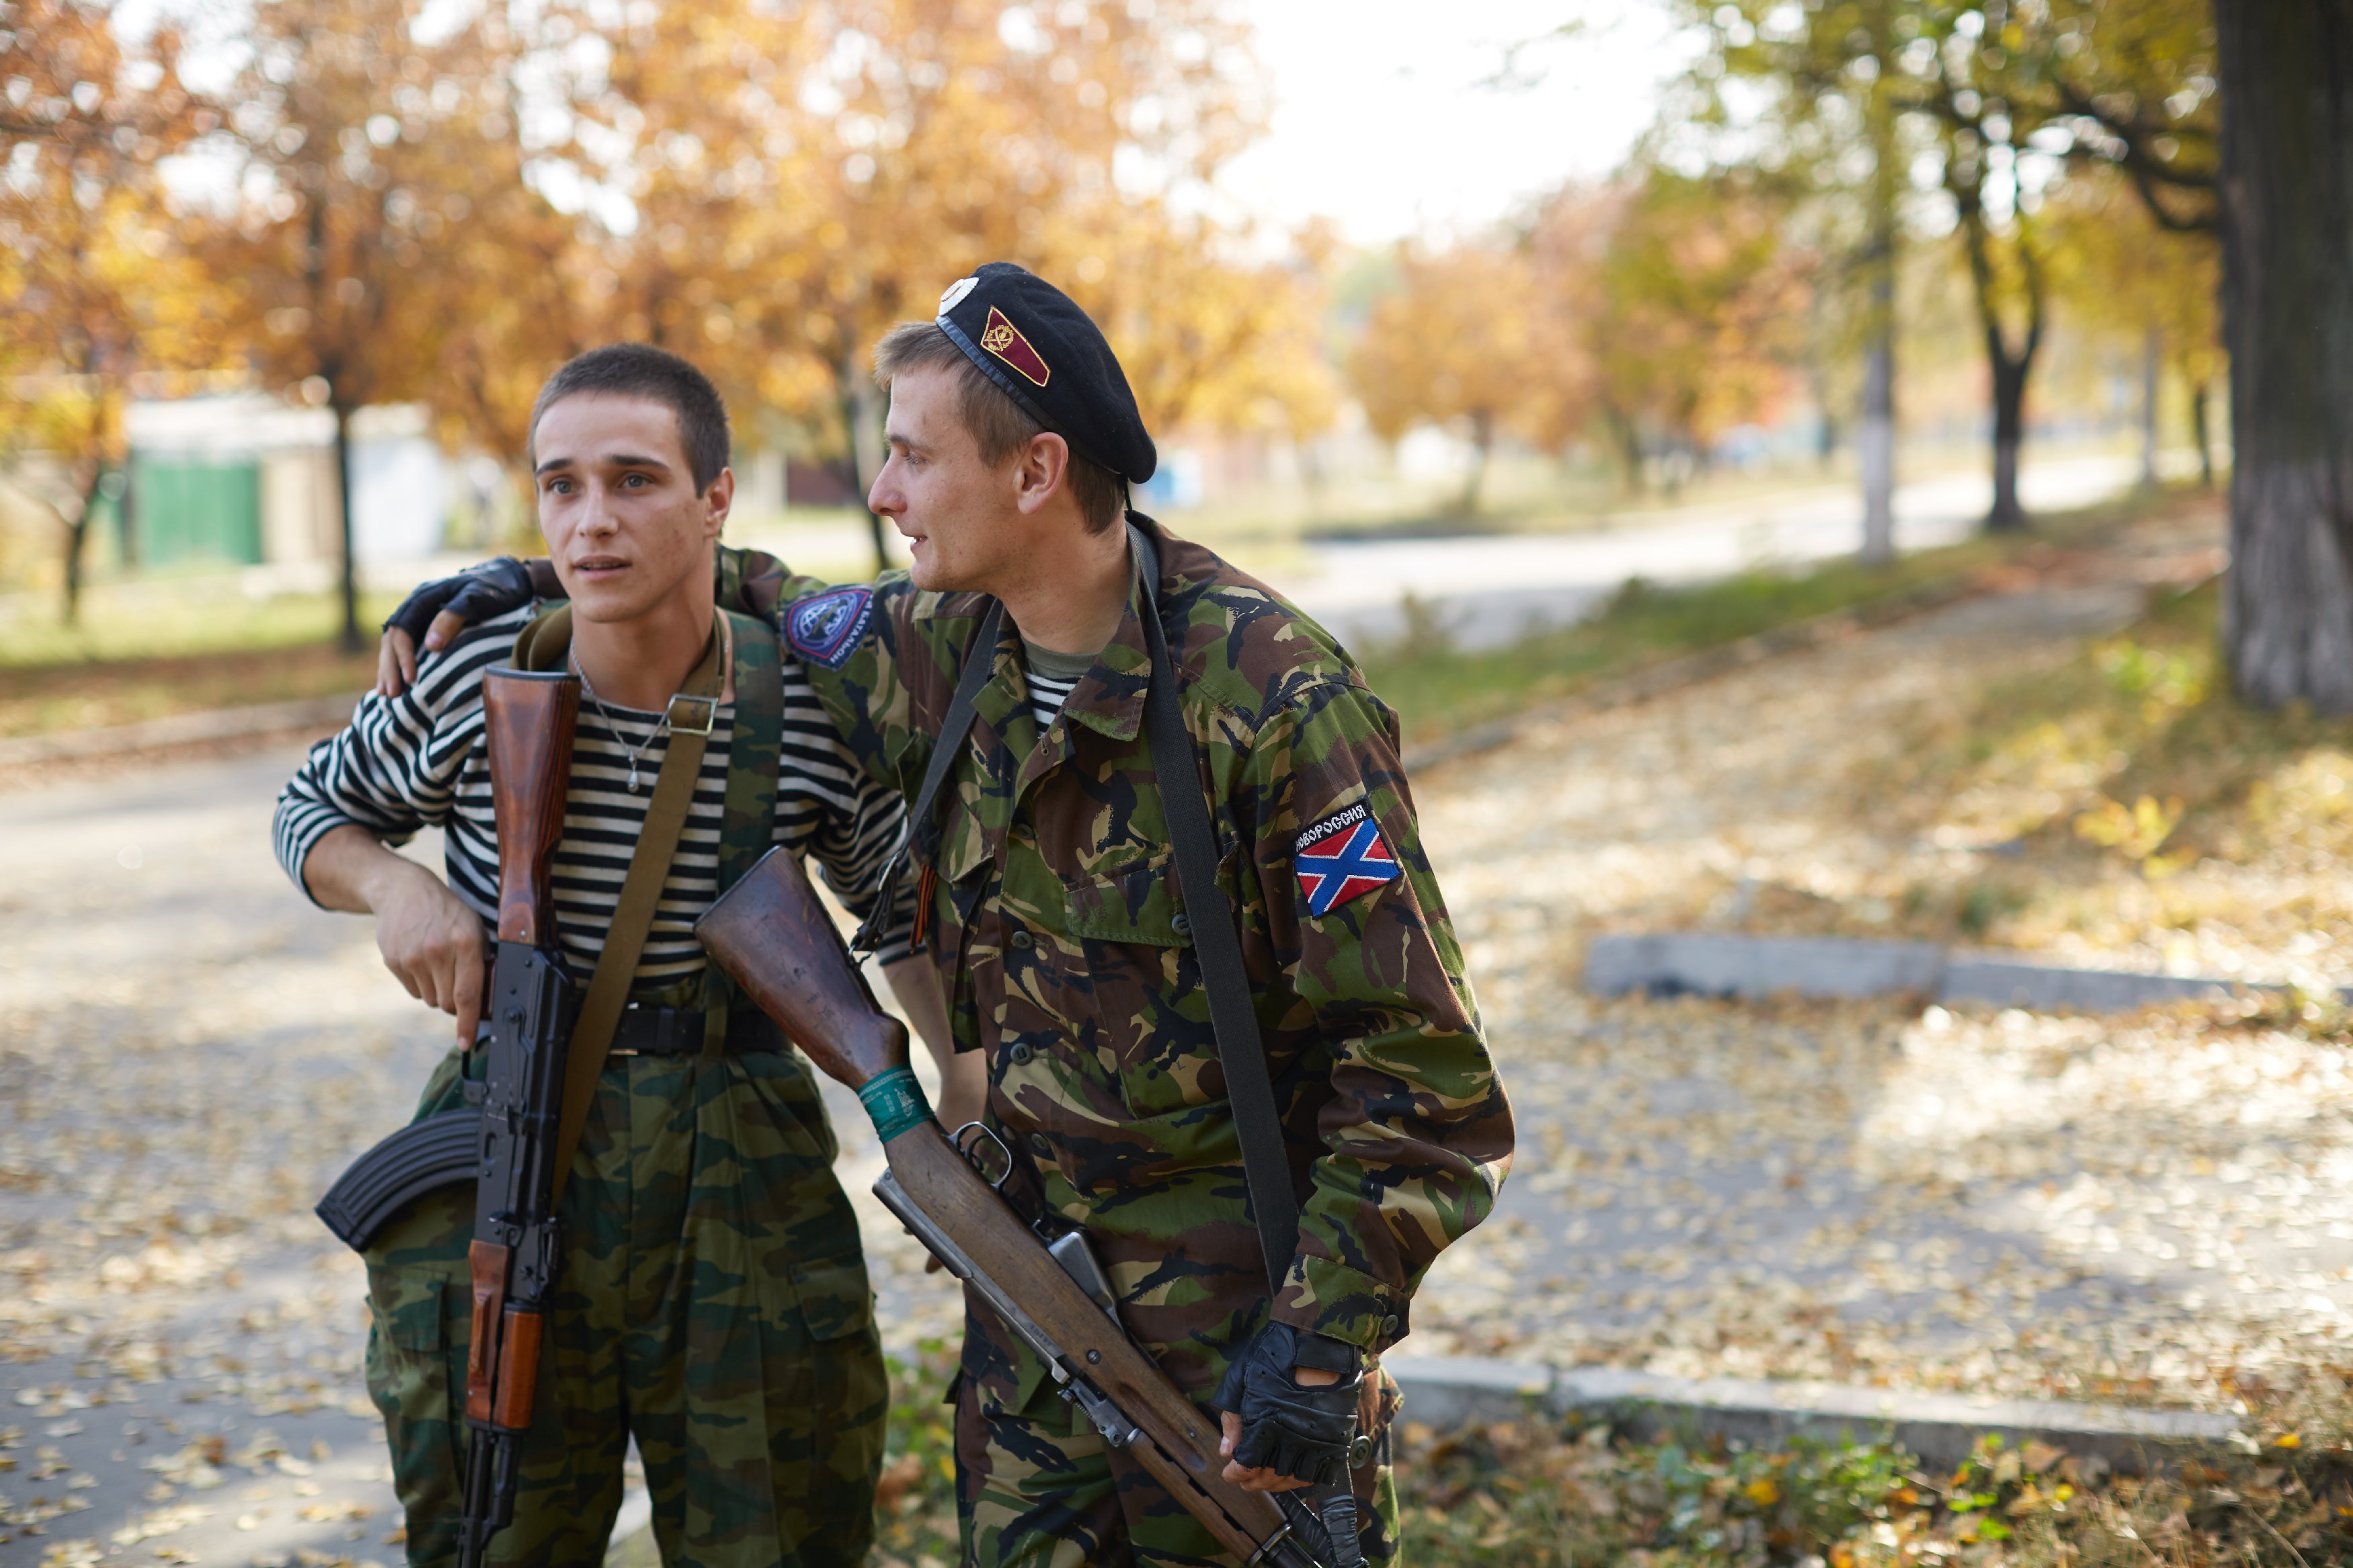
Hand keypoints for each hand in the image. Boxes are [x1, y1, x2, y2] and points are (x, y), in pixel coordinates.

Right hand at [369, 856, 491, 1044]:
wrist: (403, 891)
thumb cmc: (447, 913)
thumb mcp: (474, 928)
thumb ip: (480, 962)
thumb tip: (484, 1001)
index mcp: (465, 943)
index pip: (469, 993)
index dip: (468, 1022)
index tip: (466, 1042)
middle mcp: (438, 952)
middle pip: (449, 1002)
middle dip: (456, 1001)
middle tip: (457, 980)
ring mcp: (413, 958)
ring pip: (432, 999)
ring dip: (438, 991)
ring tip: (438, 963)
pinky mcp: (394, 961)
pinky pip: (414, 992)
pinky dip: (421, 984)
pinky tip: (421, 961)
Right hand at [375, 557, 536, 696]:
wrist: (509, 581)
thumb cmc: (495, 588)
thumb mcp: (477, 598)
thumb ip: (453, 617)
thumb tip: (430, 646)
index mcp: (423, 597)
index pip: (401, 629)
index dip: (403, 655)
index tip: (410, 679)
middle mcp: (417, 607)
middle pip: (392, 639)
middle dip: (390, 667)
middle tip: (391, 695)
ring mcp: (422, 618)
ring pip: (394, 645)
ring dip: (390, 670)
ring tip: (387, 696)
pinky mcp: (430, 628)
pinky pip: (408, 648)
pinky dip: (401, 666)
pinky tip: (399, 685)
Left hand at [1210, 1323, 1362, 1491]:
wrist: (1319, 1343)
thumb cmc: (1274, 1356)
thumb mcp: (1241, 1380)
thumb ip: (1232, 1419)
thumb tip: (1226, 1453)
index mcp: (1266, 1425)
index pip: (1247, 1465)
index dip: (1236, 1474)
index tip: (1229, 1474)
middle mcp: (1292, 1439)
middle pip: (1270, 1476)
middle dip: (1253, 1482)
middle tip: (1245, 1481)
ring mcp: (1316, 1441)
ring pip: (1295, 1478)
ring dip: (1278, 1484)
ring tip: (1267, 1480)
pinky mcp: (1336, 1439)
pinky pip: (1321, 1471)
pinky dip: (1305, 1478)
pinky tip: (1293, 1473)